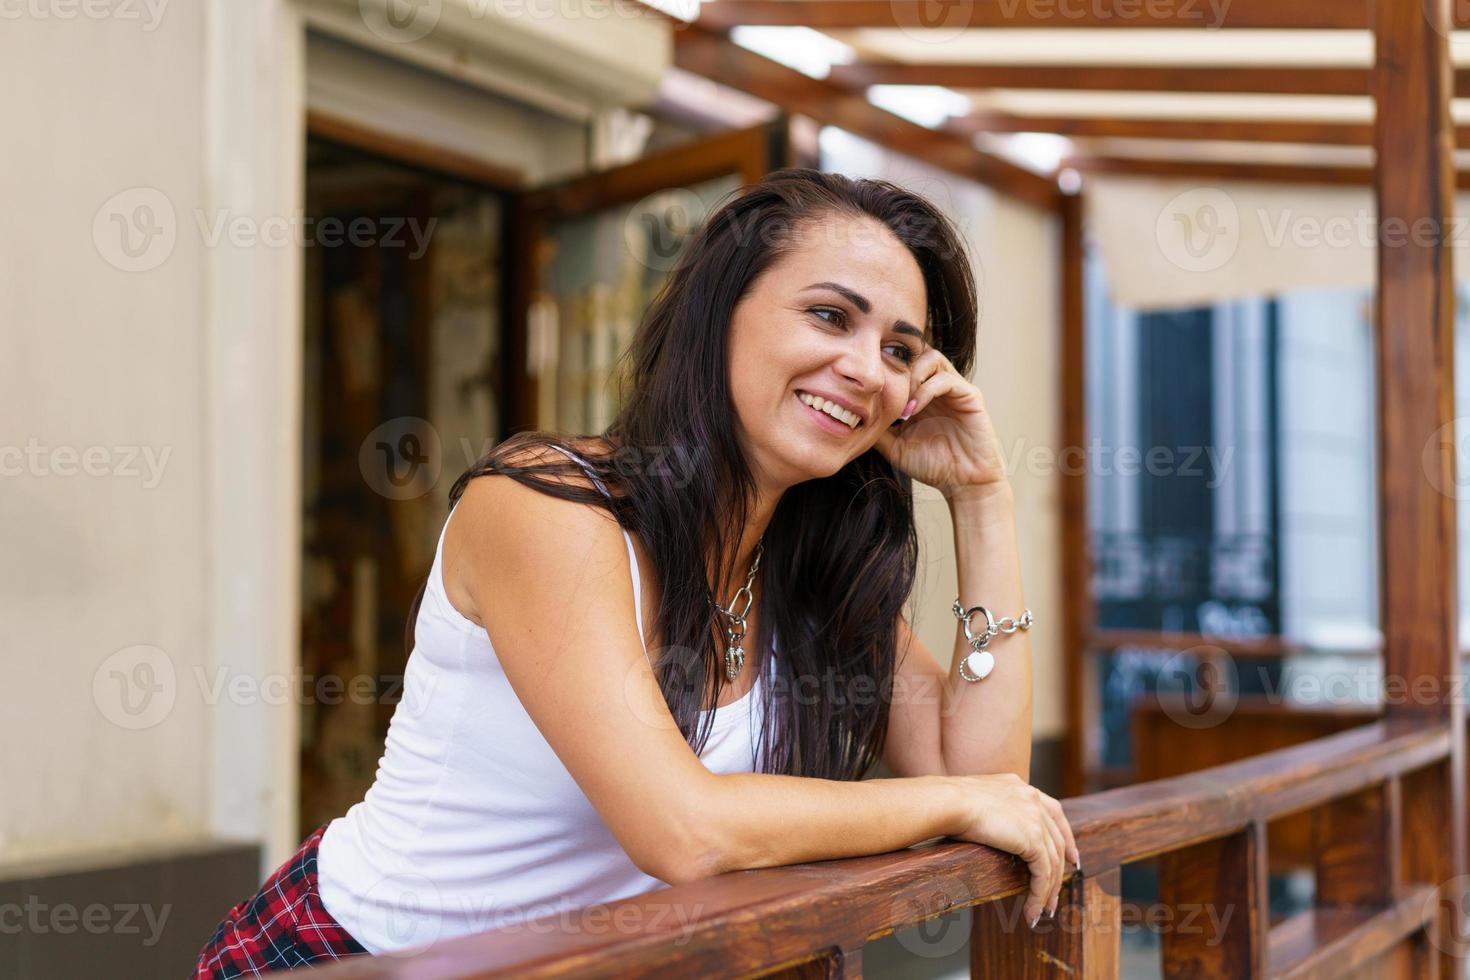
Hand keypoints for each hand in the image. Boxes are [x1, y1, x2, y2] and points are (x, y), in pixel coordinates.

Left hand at [872, 347, 1007, 495]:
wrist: (963, 484)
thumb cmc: (932, 465)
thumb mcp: (894, 446)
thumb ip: (878, 429)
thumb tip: (851, 418)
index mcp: (921, 393)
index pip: (903, 363)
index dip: (885, 369)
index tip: (869, 390)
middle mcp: (938, 385)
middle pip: (917, 352)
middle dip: (898, 368)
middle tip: (885, 393)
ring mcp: (955, 388)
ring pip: (932, 358)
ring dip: (911, 377)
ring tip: (901, 404)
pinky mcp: (970, 396)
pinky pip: (946, 380)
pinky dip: (925, 391)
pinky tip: (912, 411)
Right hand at [947, 772, 1079, 926]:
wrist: (949, 801)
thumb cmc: (948, 802)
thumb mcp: (976, 799)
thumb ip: (991, 809)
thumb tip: (986, 826)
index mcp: (1019, 786)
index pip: (1054, 812)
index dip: (1066, 836)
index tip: (1071, 857)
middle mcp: (1032, 798)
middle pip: (1057, 840)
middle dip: (1060, 870)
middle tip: (1056, 894)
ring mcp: (1035, 818)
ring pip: (1052, 862)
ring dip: (1049, 890)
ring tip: (1043, 911)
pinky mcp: (1033, 839)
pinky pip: (1043, 874)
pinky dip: (1040, 895)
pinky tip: (1033, 910)